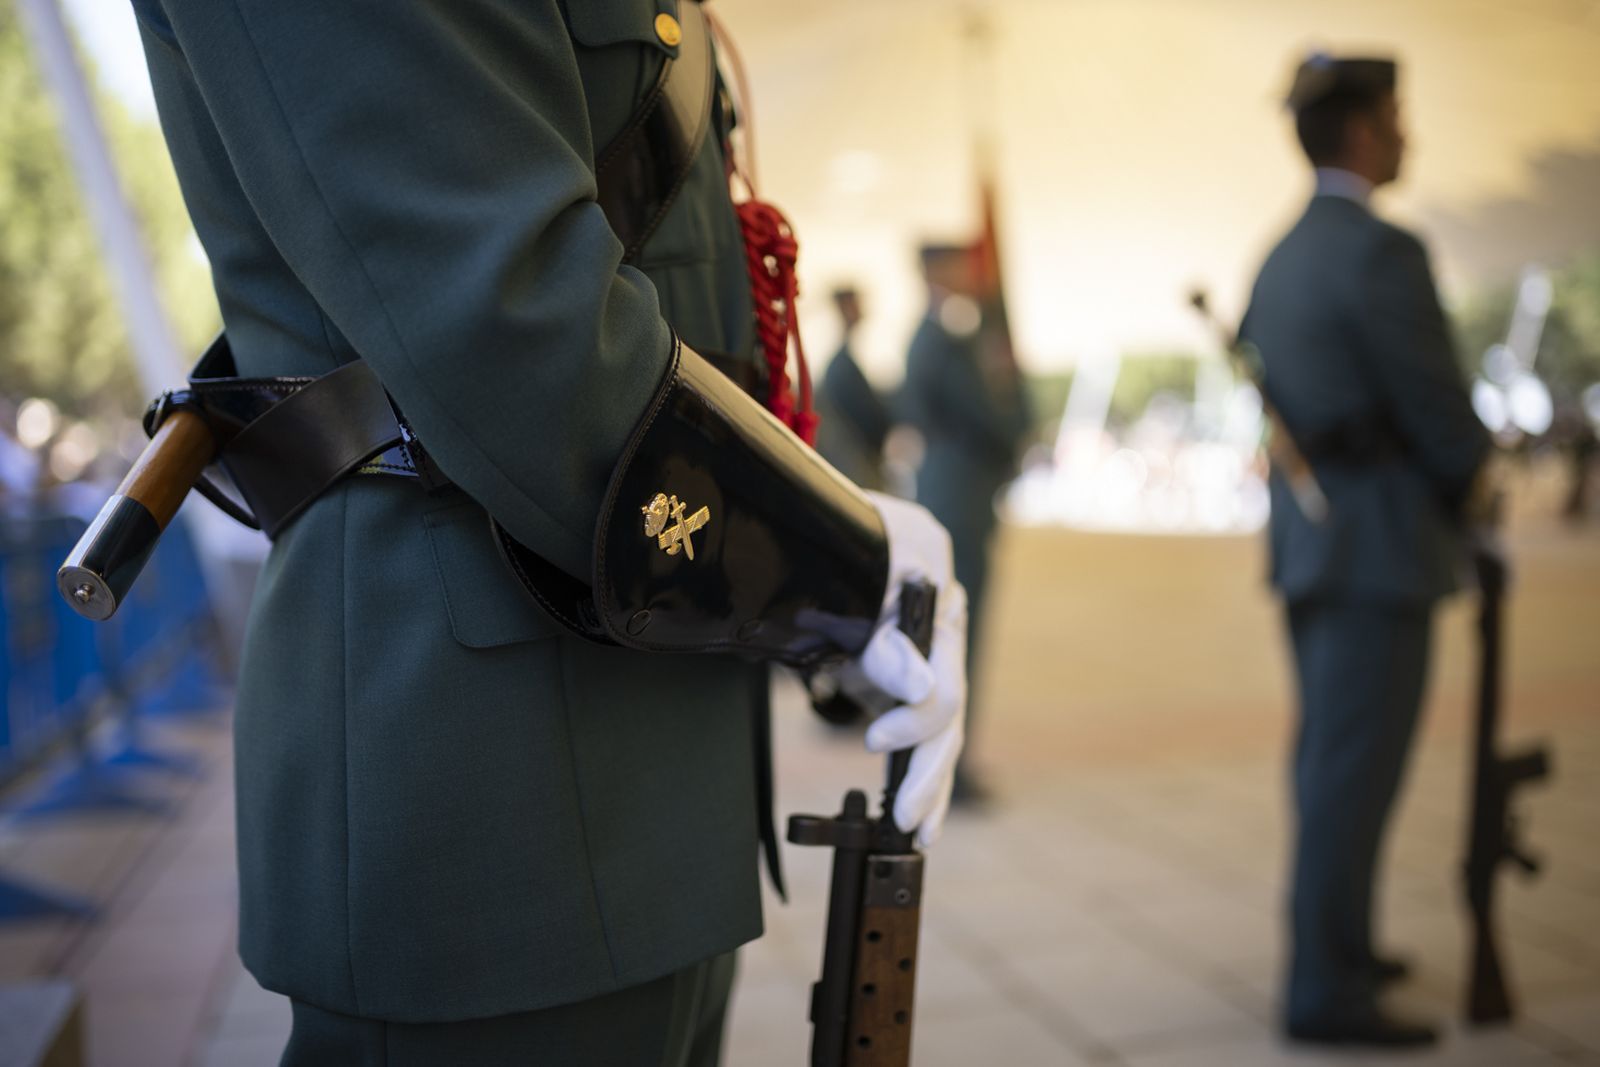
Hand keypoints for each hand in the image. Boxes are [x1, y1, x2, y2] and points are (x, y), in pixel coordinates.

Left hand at [850, 492, 967, 846]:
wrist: (845, 526)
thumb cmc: (855, 546)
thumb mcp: (865, 582)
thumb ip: (887, 641)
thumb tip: (920, 689)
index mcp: (940, 617)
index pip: (943, 687)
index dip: (912, 720)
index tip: (876, 741)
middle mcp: (944, 646)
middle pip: (949, 721)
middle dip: (929, 773)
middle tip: (909, 819)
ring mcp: (929, 666)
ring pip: (942, 735)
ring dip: (932, 784)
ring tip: (921, 832)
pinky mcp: (905, 683)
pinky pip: (923, 735)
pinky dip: (921, 772)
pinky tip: (920, 813)